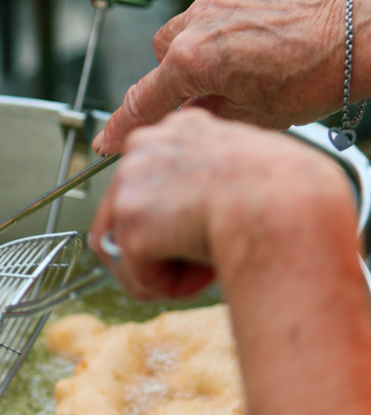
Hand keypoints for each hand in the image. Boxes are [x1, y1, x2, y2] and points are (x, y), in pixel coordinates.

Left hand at [89, 108, 347, 299]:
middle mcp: (145, 146)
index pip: (153, 176)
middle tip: (198, 262)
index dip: (171, 214)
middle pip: (127, 213)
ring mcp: (132, 181)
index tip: (192, 232)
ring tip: (204, 272)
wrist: (285, 201)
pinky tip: (202, 276)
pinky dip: (169, 286)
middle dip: (158, 247)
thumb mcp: (249, 170)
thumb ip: (215, 182)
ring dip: (164, 269)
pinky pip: (140, 274)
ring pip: (130, 247)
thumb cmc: (286, 190)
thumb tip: (198, 214)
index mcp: (181, 128)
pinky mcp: (130, 221)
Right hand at [92, 0, 360, 154]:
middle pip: (162, 54)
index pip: (142, 100)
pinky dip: (236, 25)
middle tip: (206, 96)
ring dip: (203, 48)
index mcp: (192, 60)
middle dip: (176, 76)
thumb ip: (204, 114)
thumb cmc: (311, 82)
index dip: (120, 127)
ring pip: (191, 26)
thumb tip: (186, 116)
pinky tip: (266, 43)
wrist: (358, 40)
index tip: (107, 141)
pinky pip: (228, 6)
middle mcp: (199, 20)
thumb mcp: (249, 118)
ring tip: (243, 66)